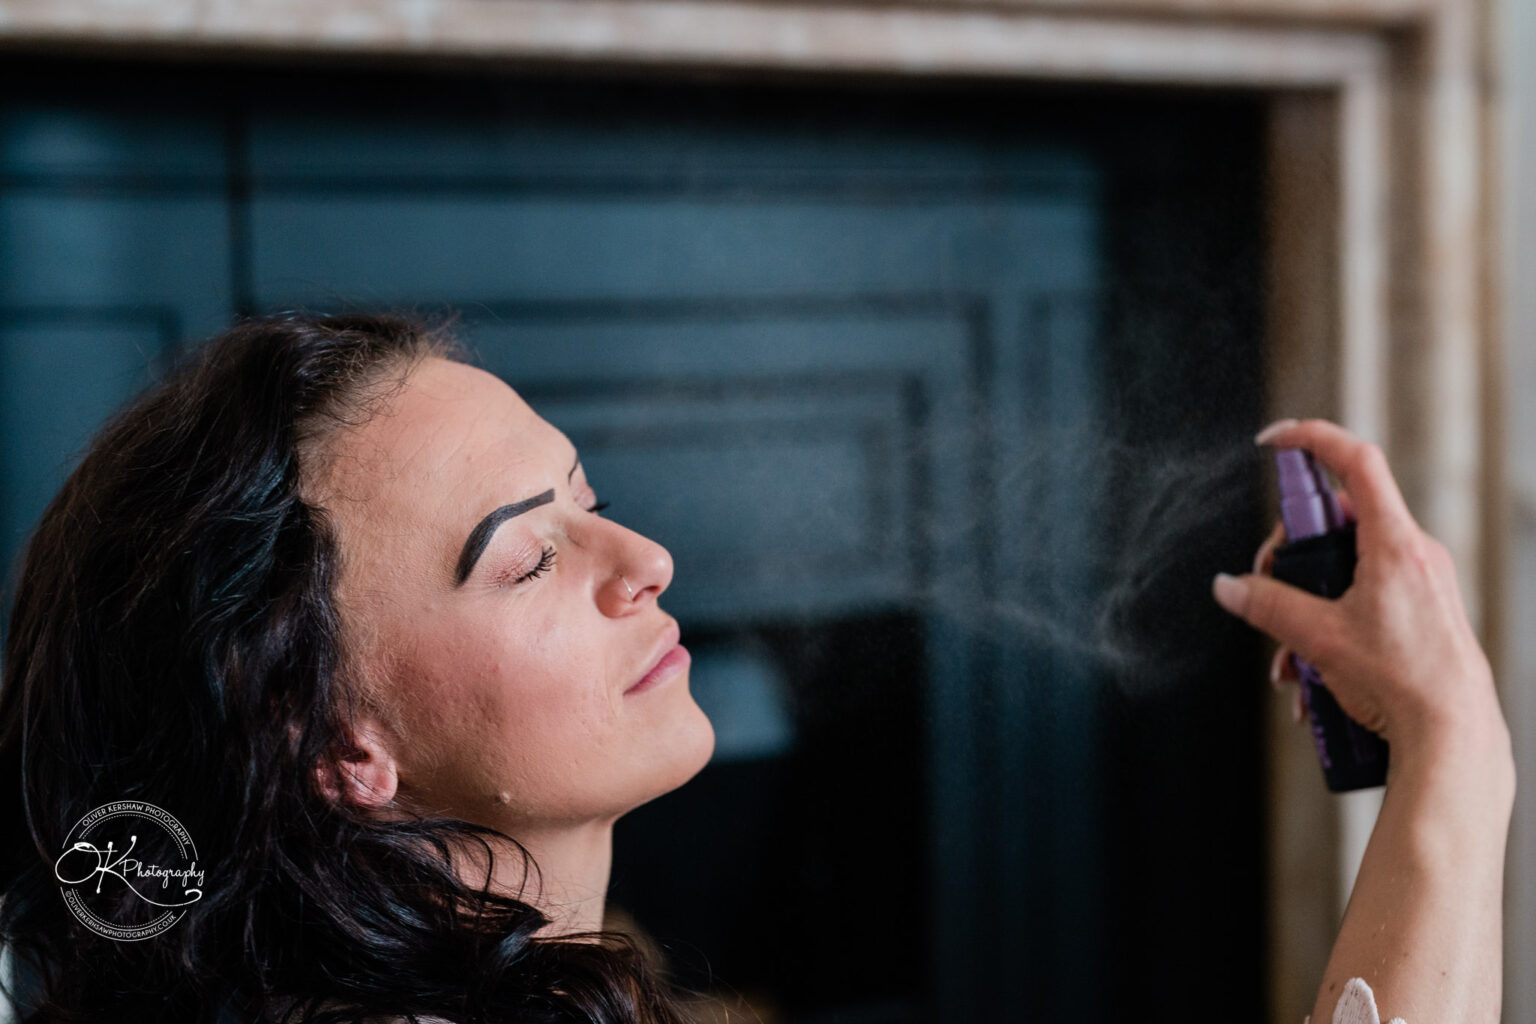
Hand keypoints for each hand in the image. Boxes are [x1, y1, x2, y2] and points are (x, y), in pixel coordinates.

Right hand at [1212, 418, 1503, 766]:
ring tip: (1290, 657)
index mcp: (1394, 543)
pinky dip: (1330, 625)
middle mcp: (1414, 554)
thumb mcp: (1319, 639)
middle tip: (1266, 587)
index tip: (1273, 441)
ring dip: (1305, 604)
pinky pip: (1364, 598)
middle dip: (1291, 556)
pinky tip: (1312, 676)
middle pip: (1336, 522)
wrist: (1453, 736)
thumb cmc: (1403, 682)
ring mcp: (1421, 584)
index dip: (1312, 439)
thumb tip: (1229, 587)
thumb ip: (1268, 605)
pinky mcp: (1421, 613)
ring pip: (1346, 568)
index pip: (1355, 462)